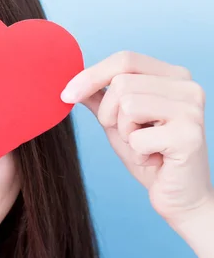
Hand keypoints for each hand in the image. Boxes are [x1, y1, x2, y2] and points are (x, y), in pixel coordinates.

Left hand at [61, 51, 212, 225]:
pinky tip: (155, 159)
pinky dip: (136, 154)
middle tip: (129, 135)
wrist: (180, 197)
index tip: (66, 95)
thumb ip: (100, 97)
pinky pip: (137, 137)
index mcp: (173, 76)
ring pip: (127, 106)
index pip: (124, 59)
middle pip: (121, 83)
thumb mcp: (118, 122)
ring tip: (144, 146)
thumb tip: (71, 80)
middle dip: (109, 114)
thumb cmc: (150, 157)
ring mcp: (191, 109)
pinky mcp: (189, 135)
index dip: (90, 75)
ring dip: (124, 134)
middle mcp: (187, 86)